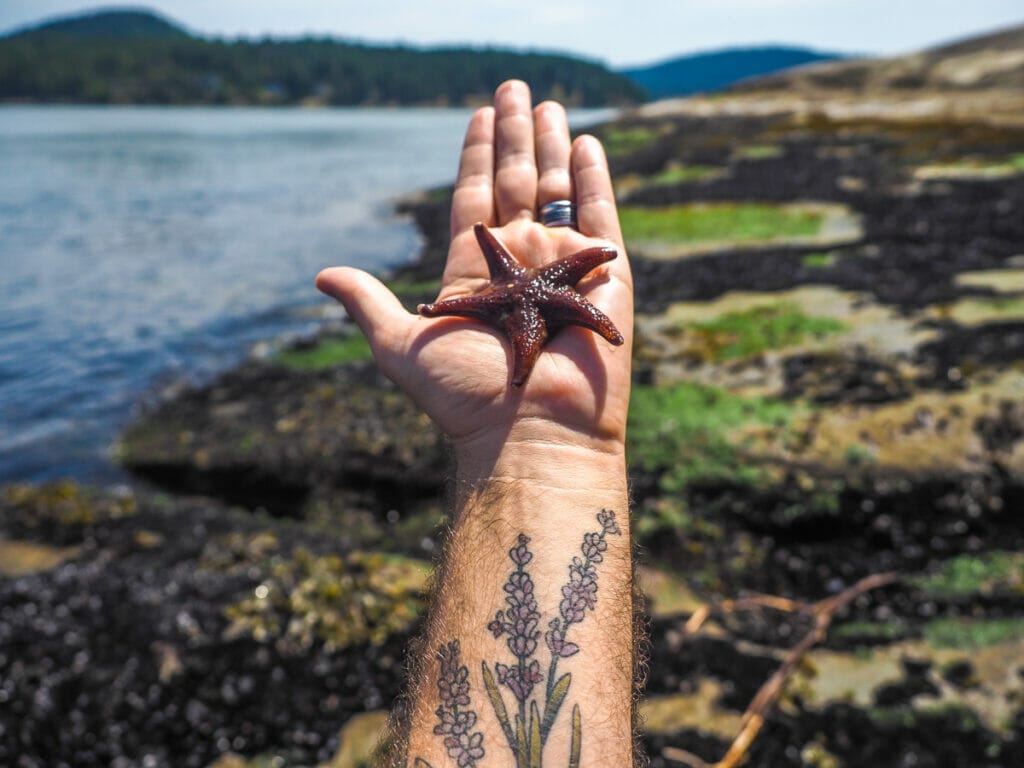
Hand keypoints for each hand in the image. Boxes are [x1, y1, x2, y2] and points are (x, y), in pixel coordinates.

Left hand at [316, 80, 632, 473]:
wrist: (530, 433)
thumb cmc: (464, 397)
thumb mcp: (400, 345)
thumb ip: (369, 303)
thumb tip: (321, 275)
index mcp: (473, 272)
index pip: (474, 197)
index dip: (474, 155)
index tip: (477, 114)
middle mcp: (518, 262)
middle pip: (516, 182)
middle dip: (514, 135)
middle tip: (513, 89)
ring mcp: (561, 266)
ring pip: (556, 189)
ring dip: (551, 144)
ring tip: (547, 104)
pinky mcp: (604, 275)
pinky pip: (599, 215)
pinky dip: (593, 178)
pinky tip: (584, 143)